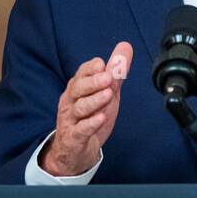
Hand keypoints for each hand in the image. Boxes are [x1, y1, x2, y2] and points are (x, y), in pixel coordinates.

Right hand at [40, 42, 133, 176]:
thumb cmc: (90, 117)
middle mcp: (71, 102)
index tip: (101, 63)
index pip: (81, 74)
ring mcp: (71, 120)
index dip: (90, 68)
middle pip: (78, 88)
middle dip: (93, 82)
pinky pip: (80, 130)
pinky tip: (100, 118)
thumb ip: (115, 72)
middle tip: (107, 77)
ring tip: (107, 95)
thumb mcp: (106, 93)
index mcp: (78, 89)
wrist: (74, 151)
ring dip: (94, 100)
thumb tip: (126, 46)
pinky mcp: (74, 138)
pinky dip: (90, 124)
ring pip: (79, 108)